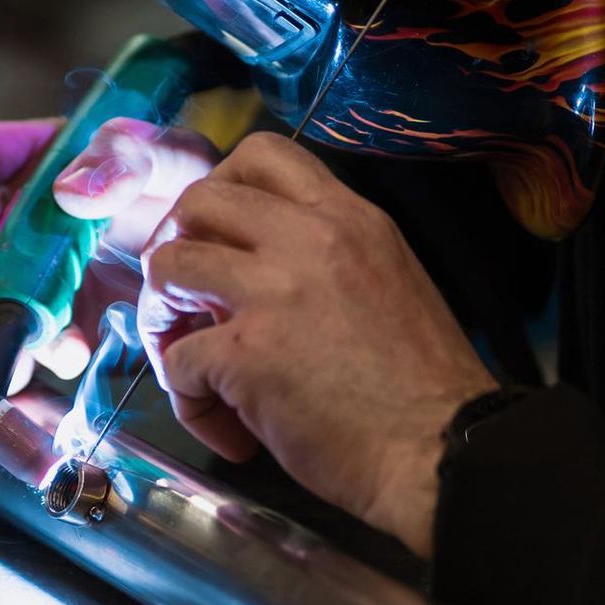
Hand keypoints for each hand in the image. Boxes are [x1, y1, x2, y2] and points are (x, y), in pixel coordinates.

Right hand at [0, 116, 218, 387]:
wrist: (226, 241)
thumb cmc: (195, 180)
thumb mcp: (174, 154)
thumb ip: (130, 157)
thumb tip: (68, 192)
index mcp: (38, 157)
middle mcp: (25, 214)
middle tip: (26, 317)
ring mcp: (41, 267)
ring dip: (20, 335)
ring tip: (67, 353)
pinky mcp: (66, 312)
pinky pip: (37, 340)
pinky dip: (46, 360)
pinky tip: (75, 365)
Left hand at [137, 133, 495, 556]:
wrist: (443, 452)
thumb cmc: (423, 387)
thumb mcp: (387, 282)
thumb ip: (321, 261)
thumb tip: (250, 274)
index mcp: (349, 218)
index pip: (261, 152)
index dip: (218, 189)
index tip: (215, 237)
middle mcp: (308, 239)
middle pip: (197, 199)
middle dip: (173, 245)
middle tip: (184, 298)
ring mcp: (272, 293)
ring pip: (167, 266)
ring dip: (161, 317)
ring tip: (189, 361)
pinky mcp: (246, 354)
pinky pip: (177, 360)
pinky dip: (187, 399)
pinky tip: (226, 428)